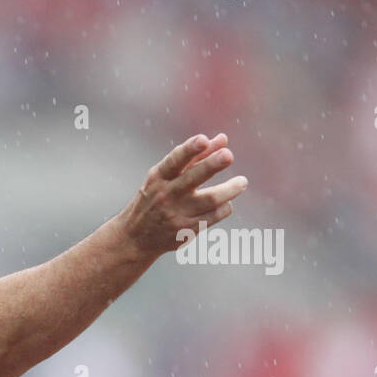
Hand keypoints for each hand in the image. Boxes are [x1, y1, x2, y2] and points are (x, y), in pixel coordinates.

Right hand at [113, 133, 247, 258]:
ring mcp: (176, 214)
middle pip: (193, 179)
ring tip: (242, 181)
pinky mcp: (186, 230)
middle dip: (212, 165)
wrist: (134, 238)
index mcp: (158, 178)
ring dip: (230, 189)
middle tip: (229, 155)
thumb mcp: (164, 177)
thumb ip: (194, 157)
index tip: (203, 139)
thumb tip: (223, 139)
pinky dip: (224, 206)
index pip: (175, 161)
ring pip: (210, 199)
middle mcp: (166, 195)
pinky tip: (226, 202)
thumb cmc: (154, 198)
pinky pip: (214, 215)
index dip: (189, 149)